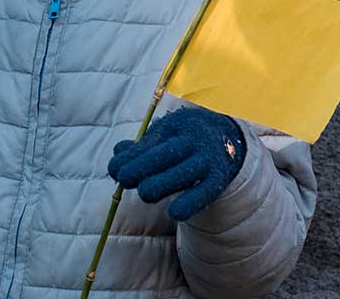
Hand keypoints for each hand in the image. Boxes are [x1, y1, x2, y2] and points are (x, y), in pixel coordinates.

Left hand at [108, 107, 246, 221]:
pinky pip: (205, 192)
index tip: (114, 170)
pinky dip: (190, 202)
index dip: (131, 157)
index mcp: (174, 126)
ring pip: (185, 172)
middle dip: (143, 166)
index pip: (150, 142)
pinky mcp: (218, 179)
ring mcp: (207, 159)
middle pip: (167, 153)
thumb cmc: (181, 139)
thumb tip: (117, 153)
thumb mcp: (162, 135)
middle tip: (124, 179)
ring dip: (163, 183)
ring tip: (145, 193)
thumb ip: (139, 146)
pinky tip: (175, 213)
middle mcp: (192, 140)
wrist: (225, 137)